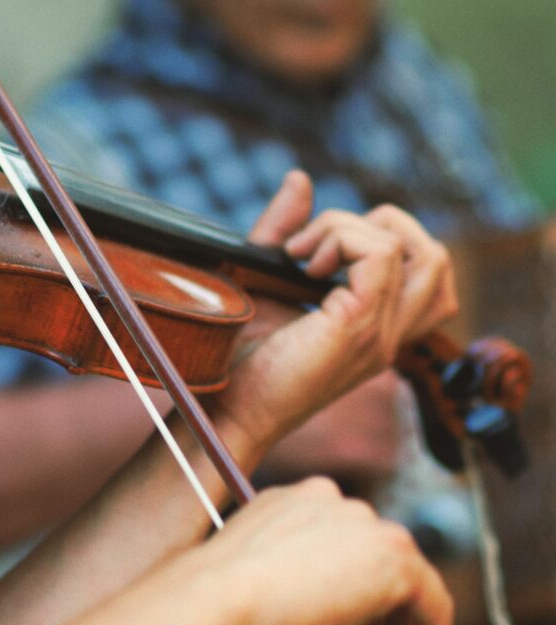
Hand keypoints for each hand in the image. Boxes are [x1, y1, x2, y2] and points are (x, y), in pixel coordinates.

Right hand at [203, 477, 452, 624]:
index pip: (340, 556)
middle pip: (375, 570)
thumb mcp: (276, 615)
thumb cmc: (226, 619)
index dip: (355, 611)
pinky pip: (431, 602)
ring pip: (404, 587)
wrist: (217, 609)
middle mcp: (327, 502)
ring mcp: (361, 522)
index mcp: (290, 508)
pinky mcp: (392, 552)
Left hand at [210, 171, 456, 452]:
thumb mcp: (261, 280)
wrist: (222, 410)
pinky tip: (300, 262)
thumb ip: (283, 231)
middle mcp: (387, 335)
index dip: (371, 238)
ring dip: (358, 229)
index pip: (423, 271)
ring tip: (305, 255)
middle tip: (312, 247)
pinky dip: (341, 238)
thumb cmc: (235, 358)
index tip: (300, 253)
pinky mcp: (358, 329)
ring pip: (425, 252)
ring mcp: (379, 335)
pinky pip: (381, 255)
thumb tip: (301, 178)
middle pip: (437, 259)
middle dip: (379, 225)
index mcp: (374, 328)